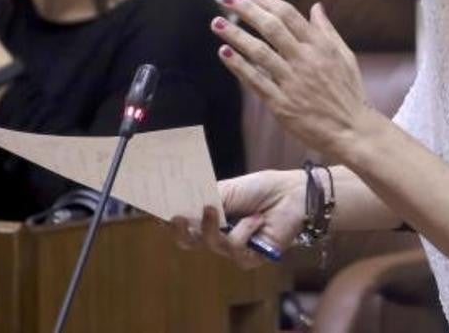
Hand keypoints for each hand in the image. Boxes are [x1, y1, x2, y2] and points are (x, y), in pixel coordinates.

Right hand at [172, 170, 303, 269]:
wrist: (292, 195)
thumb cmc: (262, 189)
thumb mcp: (229, 189)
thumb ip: (205, 198)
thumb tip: (180, 203)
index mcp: (208, 216)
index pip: (182, 223)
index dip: (167, 220)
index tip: (156, 210)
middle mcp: (216, 235)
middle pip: (188, 241)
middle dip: (180, 230)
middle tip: (177, 217)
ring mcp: (231, 249)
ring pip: (211, 244)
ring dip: (222, 226)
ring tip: (242, 212)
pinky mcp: (248, 259)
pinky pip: (236, 249)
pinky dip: (246, 231)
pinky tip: (259, 221)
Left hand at [211, 0, 377, 157]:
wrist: (352, 130)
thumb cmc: (349, 93)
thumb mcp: (345, 56)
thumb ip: (327, 31)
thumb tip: (316, 7)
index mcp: (320, 46)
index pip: (288, 15)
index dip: (264, 0)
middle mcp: (305, 60)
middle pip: (271, 28)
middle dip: (246, 9)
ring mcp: (292, 81)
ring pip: (259, 52)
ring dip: (236, 35)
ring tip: (217, 22)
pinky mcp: (281, 103)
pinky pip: (256, 81)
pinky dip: (239, 66)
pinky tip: (224, 53)